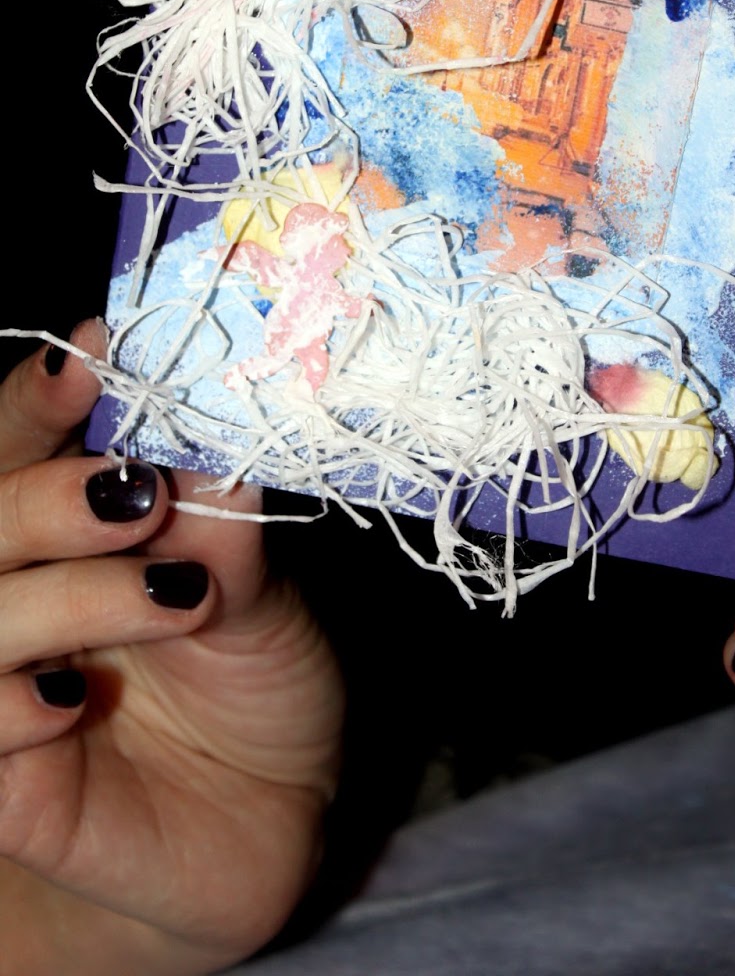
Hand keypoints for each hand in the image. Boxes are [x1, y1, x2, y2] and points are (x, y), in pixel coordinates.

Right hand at [0, 322, 344, 975]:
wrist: (271, 819)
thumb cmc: (257, 682)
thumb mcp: (262, 593)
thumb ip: (223, 524)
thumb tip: (219, 425)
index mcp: (75, 521)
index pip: (25, 437)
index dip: (45, 394)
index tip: (96, 350)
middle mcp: (23, 586)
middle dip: (45, 494)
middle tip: (136, 494)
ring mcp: (1, 679)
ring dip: (66, 595)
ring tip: (176, 598)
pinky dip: (9, 702)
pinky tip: (71, 702)